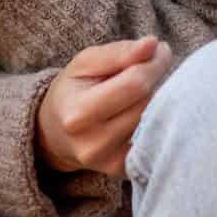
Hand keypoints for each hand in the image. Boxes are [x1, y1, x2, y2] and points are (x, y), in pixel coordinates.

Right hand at [35, 38, 174, 177]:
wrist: (56, 134)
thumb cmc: (73, 91)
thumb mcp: (84, 64)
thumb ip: (118, 53)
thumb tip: (153, 45)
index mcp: (78, 114)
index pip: (134, 85)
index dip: (154, 63)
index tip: (160, 49)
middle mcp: (94, 144)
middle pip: (148, 104)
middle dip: (157, 81)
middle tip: (152, 67)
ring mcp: (110, 162)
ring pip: (156, 122)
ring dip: (159, 101)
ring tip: (143, 91)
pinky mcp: (124, 171)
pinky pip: (155, 139)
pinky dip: (155, 122)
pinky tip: (143, 113)